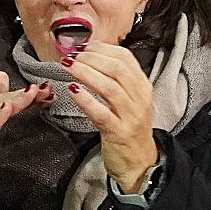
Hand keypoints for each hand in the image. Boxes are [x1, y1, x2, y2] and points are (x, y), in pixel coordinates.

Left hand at [66, 43, 161, 191]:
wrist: (140, 163)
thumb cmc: (129, 128)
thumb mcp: (130, 100)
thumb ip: (116, 80)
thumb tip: (92, 57)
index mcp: (142, 86)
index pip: (125, 58)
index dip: (102, 48)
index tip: (82, 46)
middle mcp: (139, 98)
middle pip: (117, 69)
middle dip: (91, 58)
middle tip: (71, 56)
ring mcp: (130, 116)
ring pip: (109, 87)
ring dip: (86, 73)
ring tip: (68, 66)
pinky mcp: (118, 132)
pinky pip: (101, 113)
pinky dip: (86, 99)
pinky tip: (72, 90)